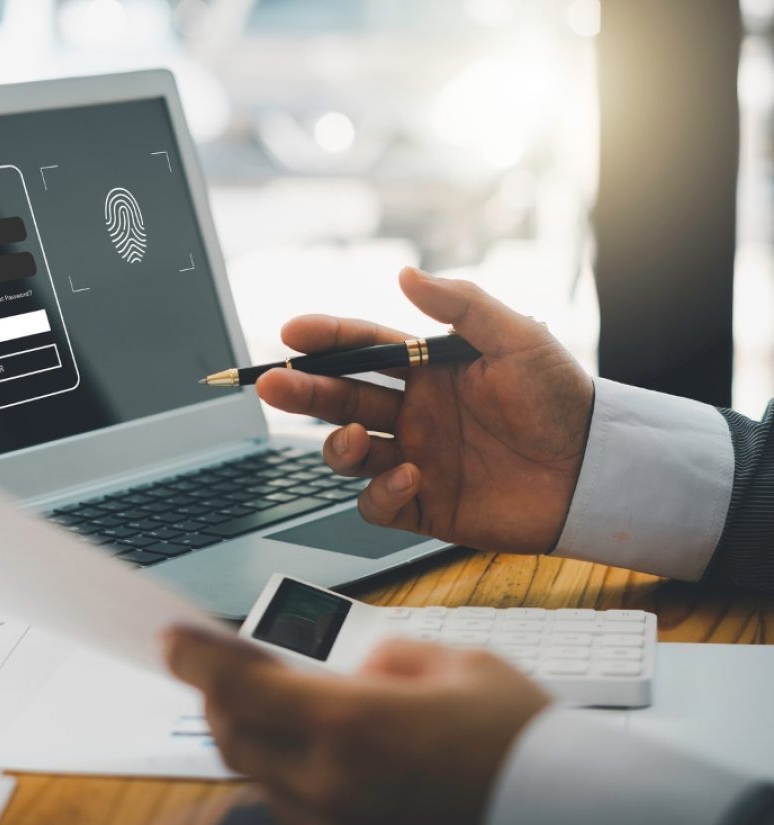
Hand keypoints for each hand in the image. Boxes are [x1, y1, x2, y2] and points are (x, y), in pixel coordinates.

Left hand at [164, 626, 551, 824]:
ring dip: (257, 741)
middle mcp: (333, 788)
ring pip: (262, 782)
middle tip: (222, 671)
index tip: (172, 639)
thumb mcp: (460, 665)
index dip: (195, 659)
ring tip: (281, 709)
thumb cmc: (523, 742)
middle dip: (218, 699)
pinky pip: (301, 818)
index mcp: (353, 725)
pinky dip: (295, 781)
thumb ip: (388, 657)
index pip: (240, 686)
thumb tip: (352, 665)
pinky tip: (325, 759)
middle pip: (234, 740)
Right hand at [256, 268, 593, 553]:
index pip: (363, 349)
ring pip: (348, 452)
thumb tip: (405, 275)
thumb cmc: (561, 399)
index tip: (290, 334)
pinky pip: (378, 502)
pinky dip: (381, 491)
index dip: (325, 340)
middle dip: (303, 391)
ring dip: (338, 444)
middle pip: (340, 399)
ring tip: (356, 438)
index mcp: (429, 370)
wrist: (594, 472)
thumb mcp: (518, 338)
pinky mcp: (425, 505)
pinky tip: (409, 477)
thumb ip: (461, 305)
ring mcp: (415, 458)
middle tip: (272, 384)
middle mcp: (414, 413)